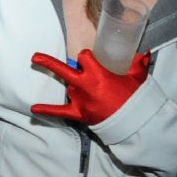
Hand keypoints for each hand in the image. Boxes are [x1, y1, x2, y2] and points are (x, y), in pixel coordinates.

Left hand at [30, 48, 148, 125]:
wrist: (137, 122)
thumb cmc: (137, 98)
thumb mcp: (138, 77)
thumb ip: (137, 64)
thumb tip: (143, 54)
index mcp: (98, 73)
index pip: (84, 56)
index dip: (86, 56)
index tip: (90, 58)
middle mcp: (85, 85)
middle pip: (62, 69)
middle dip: (48, 62)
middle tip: (35, 57)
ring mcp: (80, 99)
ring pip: (69, 87)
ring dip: (73, 86)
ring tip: (81, 89)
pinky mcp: (79, 113)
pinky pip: (59, 112)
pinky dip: (46, 110)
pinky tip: (34, 108)